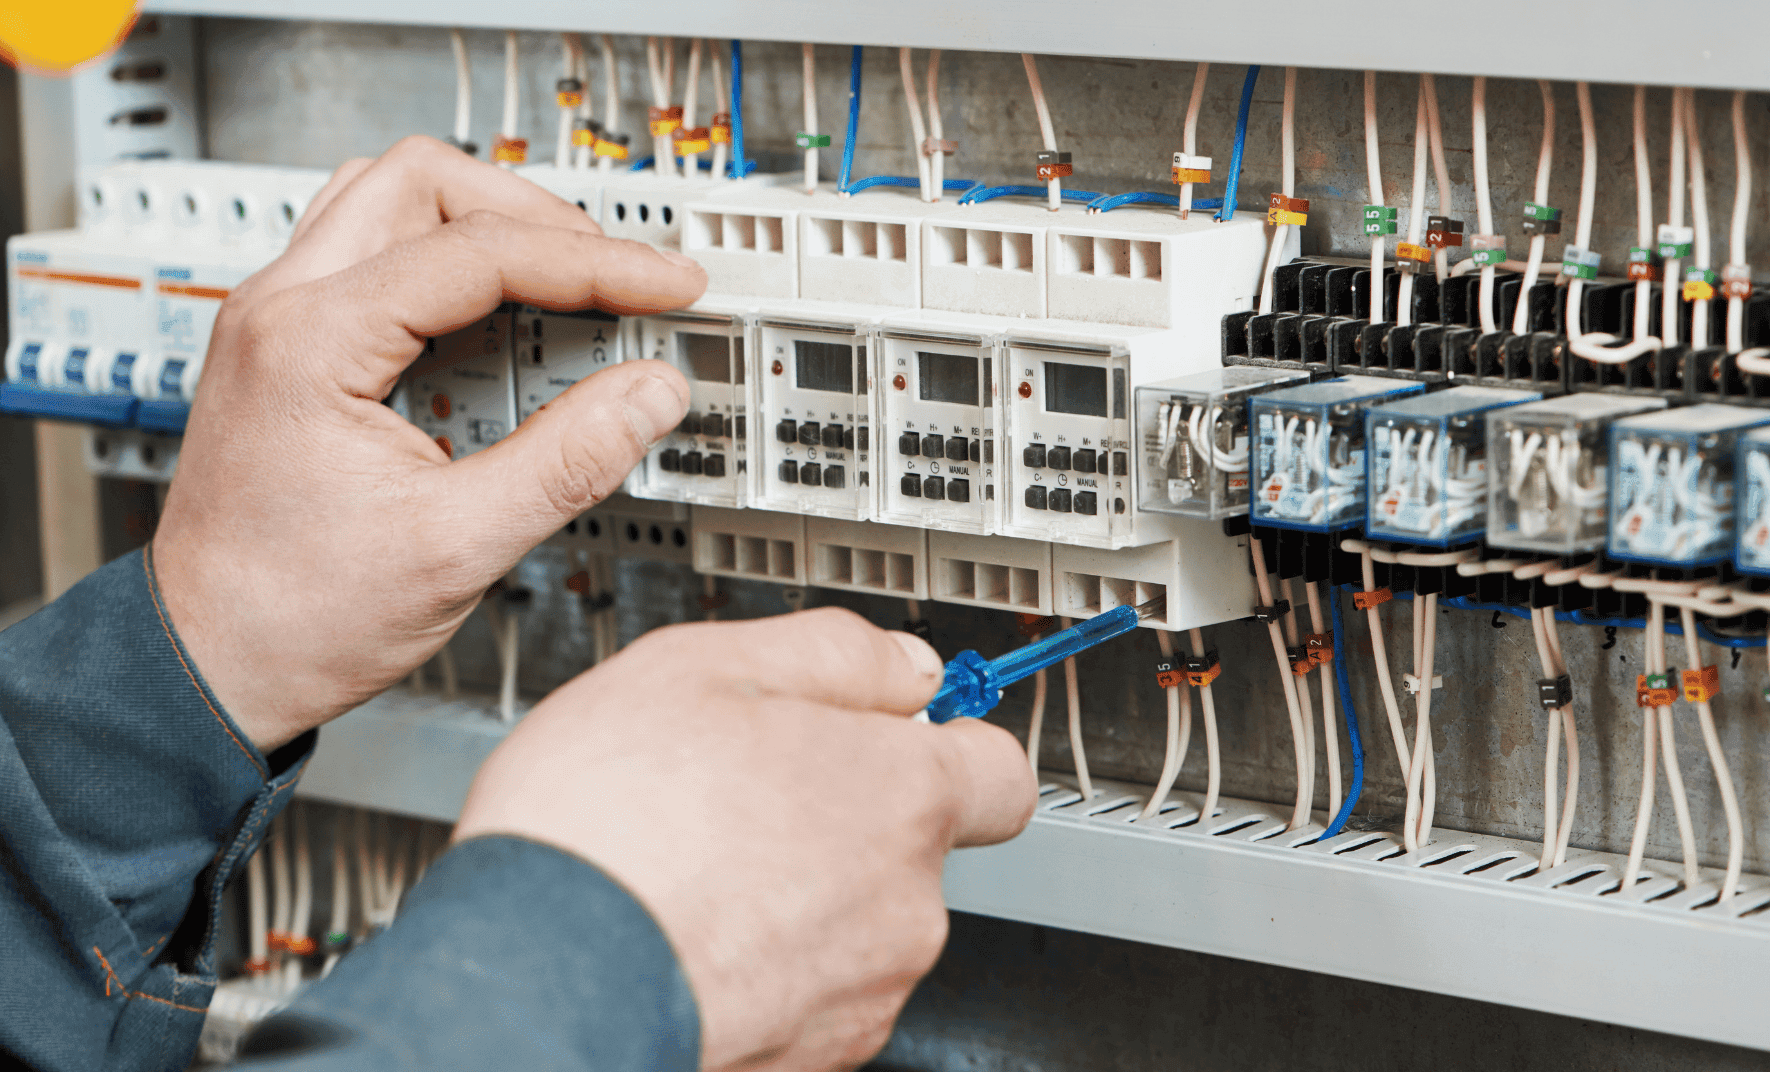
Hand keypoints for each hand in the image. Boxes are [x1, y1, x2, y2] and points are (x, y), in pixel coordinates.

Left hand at [151, 137, 706, 750]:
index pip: (480, 252)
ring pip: (394, 203)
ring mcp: (280, 321)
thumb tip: (650, 396)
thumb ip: (568, 461)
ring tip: (564, 292)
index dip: (595, 263)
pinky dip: (453, 272)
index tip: (666, 286)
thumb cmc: (292, 617)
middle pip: (425, 182)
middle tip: (613, 277)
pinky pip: (380, 259)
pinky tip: (501, 333)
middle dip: (536, 218)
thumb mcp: (458, 547)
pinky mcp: (294, 347)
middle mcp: (281, 308)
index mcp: (311, 341)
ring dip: (488, 231)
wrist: (210, 664)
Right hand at [454, 608, 1036, 1071]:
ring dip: (796, 889)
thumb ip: (831, 653)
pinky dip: (760, 961)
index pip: (1001, 769)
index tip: (899, 730)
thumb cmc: (606, 829)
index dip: (949, 741)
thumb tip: (903, 666)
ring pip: (855, 919)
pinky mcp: (810, 1056)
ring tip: (693, 863)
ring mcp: (861, 993)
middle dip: (841, 813)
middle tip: (741, 789)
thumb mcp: (704, 666)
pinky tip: (683, 928)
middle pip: (911, 844)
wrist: (535, 983)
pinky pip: (806, 989)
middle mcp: (904, 904)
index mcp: (900, 795)